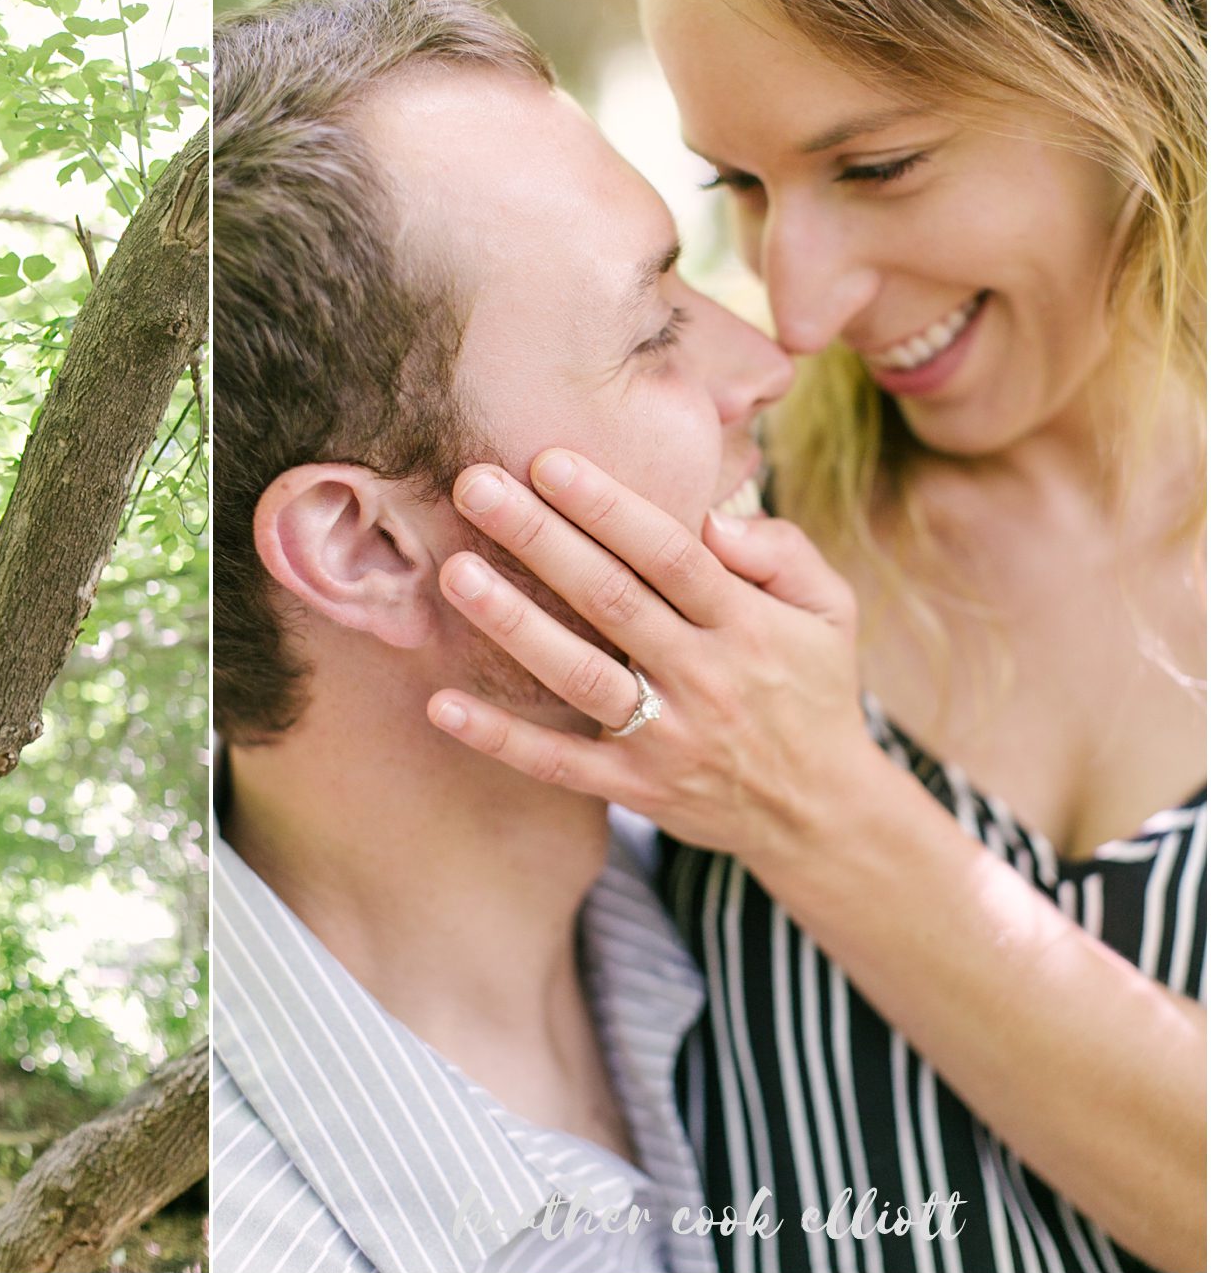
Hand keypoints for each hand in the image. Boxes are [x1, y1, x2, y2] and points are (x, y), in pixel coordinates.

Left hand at [427, 449, 875, 862]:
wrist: (822, 812)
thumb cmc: (811, 686)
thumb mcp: (830, 608)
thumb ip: (781, 549)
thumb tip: (713, 518)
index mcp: (745, 623)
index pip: (670, 553)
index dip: (609, 507)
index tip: (548, 460)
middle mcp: (702, 675)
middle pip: (610, 599)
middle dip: (540, 538)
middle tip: (474, 486)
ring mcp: (664, 736)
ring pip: (578, 676)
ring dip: (512, 625)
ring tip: (454, 574)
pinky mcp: (633, 788)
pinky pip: (558, 764)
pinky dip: (499, 738)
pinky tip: (441, 703)